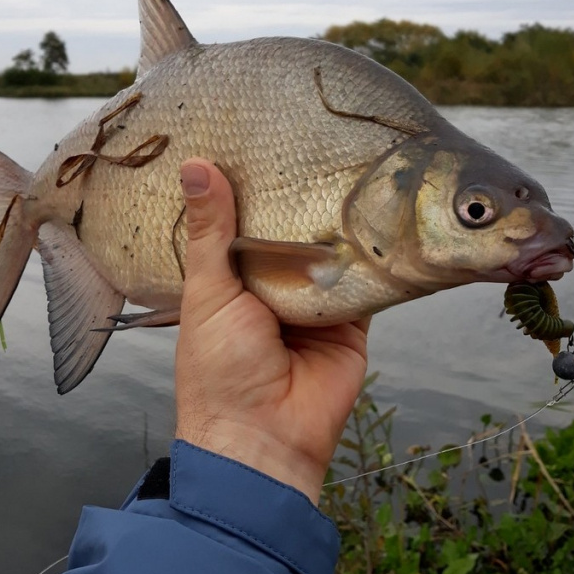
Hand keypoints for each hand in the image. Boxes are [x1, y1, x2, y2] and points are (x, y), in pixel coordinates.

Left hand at [175, 160, 369, 504]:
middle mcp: (274, 284)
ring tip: (345, 156)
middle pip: (291, 230)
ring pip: (329, 247)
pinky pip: (365, 276)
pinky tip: (378, 208)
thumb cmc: (219, 370)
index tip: (253, 136)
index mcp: (231, 279)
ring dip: (335, 218)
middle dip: (297, 197)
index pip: (242, 221)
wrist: (265, 439)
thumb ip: (212, 232)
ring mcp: (315, 299)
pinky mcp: (353, 315)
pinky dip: (371, 252)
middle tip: (307, 134)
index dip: (247, 186)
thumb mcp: (207, 293)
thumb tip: (195, 165)